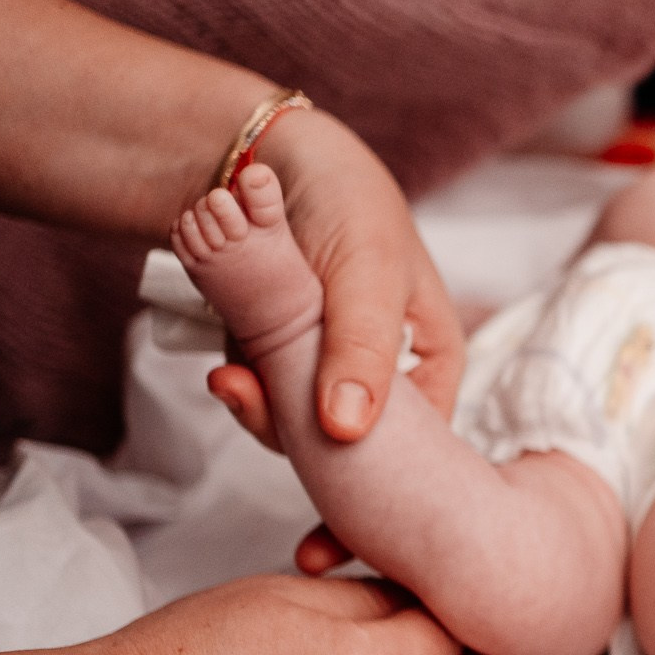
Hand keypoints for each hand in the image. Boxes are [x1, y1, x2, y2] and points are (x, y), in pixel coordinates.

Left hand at [206, 108, 461, 447]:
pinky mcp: (281, 361)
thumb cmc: (344, 197)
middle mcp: (384, 374)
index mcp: (430, 358)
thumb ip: (361, 349)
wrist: (265, 154)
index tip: (327, 500)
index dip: (381, 478)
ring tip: (231, 378)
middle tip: (254, 401)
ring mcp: (328, 370)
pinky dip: (243, 391)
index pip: (420, 444)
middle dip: (300, 439)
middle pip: (353, 446)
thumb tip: (347, 429)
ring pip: (301, 428)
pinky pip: (265, 402)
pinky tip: (224, 371)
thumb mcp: (366, 271)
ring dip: (262, 411)